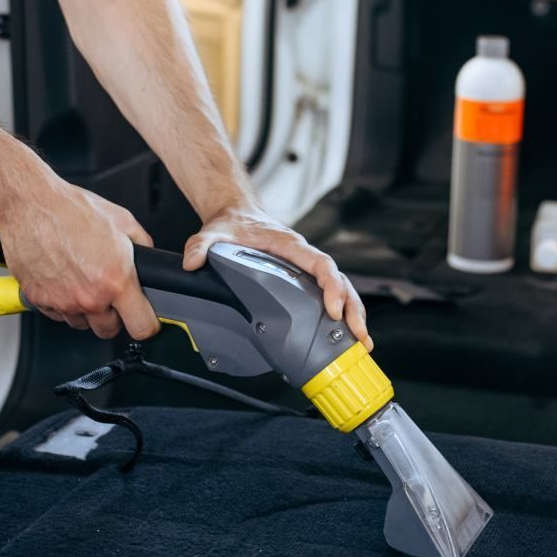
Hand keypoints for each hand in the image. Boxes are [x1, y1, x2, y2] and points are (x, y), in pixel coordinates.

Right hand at [0, 178, 159, 340]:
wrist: (30, 205)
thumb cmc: (70, 209)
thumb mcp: (123, 220)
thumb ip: (143, 245)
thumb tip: (149, 261)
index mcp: (116, 280)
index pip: (142, 327)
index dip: (147, 324)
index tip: (145, 319)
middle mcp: (90, 297)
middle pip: (109, 331)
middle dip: (113, 316)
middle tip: (109, 294)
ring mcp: (63, 301)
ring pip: (82, 323)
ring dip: (86, 309)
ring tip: (82, 280)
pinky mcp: (40, 300)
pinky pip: (57, 313)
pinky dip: (62, 302)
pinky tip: (63, 278)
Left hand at [184, 205, 369, 349]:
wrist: (237, 214)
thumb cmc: (233, 223)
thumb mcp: (214, 232)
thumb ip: (202, 245)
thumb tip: (193, 261)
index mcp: (291, 245)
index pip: (320, 263)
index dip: (331, 285)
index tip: (332, 308)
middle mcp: (304, 257)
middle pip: (340, 280)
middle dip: (352, 308)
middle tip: (359, 334)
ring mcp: (307, 269)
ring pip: (342, 289)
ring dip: (354, 314)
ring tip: (362, 342)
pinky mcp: (305, 280)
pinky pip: (330, 295)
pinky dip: (342, 314)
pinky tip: (347, 336)